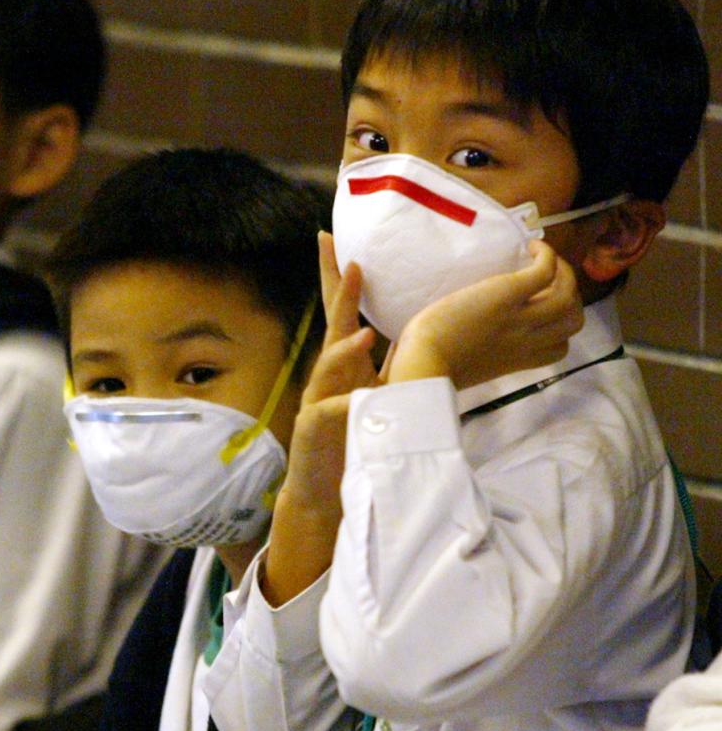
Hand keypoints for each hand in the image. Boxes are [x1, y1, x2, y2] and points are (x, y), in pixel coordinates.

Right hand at [282, 232, 376, 511]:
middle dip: (339, 294)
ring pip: (329, 368)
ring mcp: (318, 399)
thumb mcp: (376, 396)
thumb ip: (388, 367)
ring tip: (365, 336)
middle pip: (332, 326)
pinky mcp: (314, 429)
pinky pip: (329, 415)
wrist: (324, 488)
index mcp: (347, 364)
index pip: (344, 313)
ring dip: (345, 352)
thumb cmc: (352, 438)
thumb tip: (416, 335)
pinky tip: (354, 401)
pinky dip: (341, 407)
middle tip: (351, 263)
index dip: (342, 279)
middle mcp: (330, 374)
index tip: (339, 242)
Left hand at [388, 240, 583, 389]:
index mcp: (519, 361)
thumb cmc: (431, 364)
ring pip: (567, 296)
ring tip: (541, 258)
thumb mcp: (470, 366)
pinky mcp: (506, 296)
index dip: (559, 329)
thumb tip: (475, 339)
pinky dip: (546, 255)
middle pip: (574, 320)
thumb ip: (484, 354)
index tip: (543, 312)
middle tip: (549, 280)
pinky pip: (545, 271)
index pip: (560, 349)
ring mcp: (519, 318)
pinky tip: (532, 247)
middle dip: (571, 298)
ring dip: (563, 271)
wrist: (424, 363)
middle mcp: (527, 341)